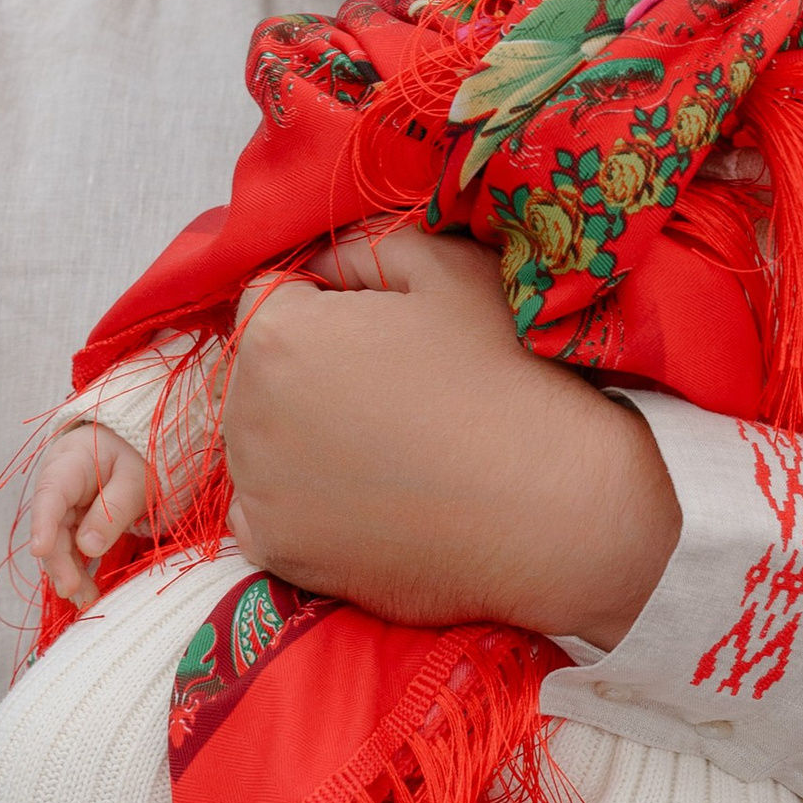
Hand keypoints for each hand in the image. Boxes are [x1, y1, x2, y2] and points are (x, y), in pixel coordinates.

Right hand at [25, 423, 149, 610]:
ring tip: (85, 600)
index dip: (43, 523)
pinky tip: (86, 591)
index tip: (40, 550)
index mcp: (70, 461)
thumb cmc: (137, 454)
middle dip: (60, 561)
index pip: (51, 493)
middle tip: (73, 591)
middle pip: (52, 525)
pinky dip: (77, 567)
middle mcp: (57, 485)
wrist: (134, 445)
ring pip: (58, 541)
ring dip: (69, 571)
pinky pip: (69, 546)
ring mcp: (62, 504)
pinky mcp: (71, 520)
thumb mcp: (136, 478)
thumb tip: (88, 548)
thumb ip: (113, 509)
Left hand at [222, 228, 679, 646]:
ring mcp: (260, 490)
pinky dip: (300, 505)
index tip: (381, 332)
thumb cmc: (508, 378)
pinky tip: (366, 499)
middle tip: (390, 393)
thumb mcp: (450, 272)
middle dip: (305, 371)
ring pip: (260, 443)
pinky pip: (265, 513)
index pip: (270, 297)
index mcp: (279, 334)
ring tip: (386, 449)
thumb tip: (322, 265)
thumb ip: (365, 249)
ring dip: (300, 437)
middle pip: (258, 373)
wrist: (554, 512)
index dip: (325, 305)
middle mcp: (248, 413)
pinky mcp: (279, 554)